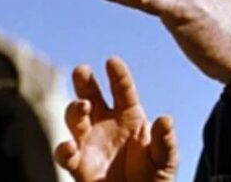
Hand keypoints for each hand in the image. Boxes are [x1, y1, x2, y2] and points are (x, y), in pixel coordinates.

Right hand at [54, 57, 176, 181]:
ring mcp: (90, 142)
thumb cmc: (153, 176)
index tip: (112, 61)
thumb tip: (166, 119)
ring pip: (74, 117)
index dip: (117, 75)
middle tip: (82, 70)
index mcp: (129, 116)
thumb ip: (163, 141)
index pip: (122, 90)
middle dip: (84, 81)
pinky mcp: (79, 165)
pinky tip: (71, 147)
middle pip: (91, 95)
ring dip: (75, 109)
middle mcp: (105, 123)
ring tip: (83, 106)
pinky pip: (66, 154)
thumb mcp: (165, 159)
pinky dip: (65, 149)